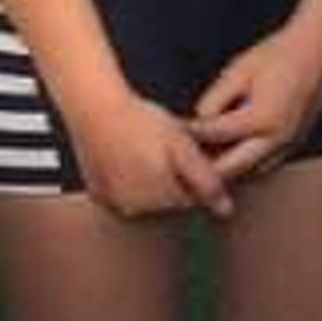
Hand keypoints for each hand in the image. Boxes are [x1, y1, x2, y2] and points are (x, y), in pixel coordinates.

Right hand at [76, 90, 232, 220]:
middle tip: (161, 147)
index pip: (191, 199)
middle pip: (167, 202)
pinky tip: (126, 156)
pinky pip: (122, 195)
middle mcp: (137, 210)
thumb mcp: (182, 147)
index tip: (181, 150)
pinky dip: (128, 181)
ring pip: (145, 200)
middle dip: (171, 179)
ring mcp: (114, 205)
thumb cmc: (143, 123)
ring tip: (143, 149)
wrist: (95, 109)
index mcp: (162, 199)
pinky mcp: (98, 196)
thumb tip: (226, 212)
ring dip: (150, 181)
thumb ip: (206, 181)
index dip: (191, 173)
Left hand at [192, 11, 321, 182]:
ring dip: (224, 171)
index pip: (213, 134)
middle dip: (203, 167)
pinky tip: (228, 155)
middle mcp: (277, 139)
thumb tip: (198, 121)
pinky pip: (264, 165)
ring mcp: (288, 144)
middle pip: (229, 168)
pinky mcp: (295, 143)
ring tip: (200, 162)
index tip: (168, 132)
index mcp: (261, 119)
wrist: (318, 48)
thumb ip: (215, 99)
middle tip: (179, 162)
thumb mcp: (238, 70)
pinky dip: (244, 165)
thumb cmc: (277, 55)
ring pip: (248, 173)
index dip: (187, 133)